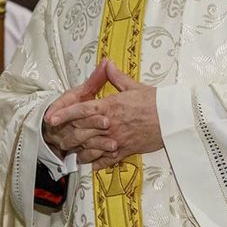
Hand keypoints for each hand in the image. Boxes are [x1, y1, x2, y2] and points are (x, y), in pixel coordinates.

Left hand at [45, 63, 162, 170]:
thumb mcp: (134, 86)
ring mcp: (117, 140)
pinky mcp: (125, 151)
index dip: (64, 114)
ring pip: (90, 149)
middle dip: (67, 136)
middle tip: (58, 138)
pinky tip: (90, 164)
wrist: (174, 119)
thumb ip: (116, 77)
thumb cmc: (156, 101)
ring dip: (79, 151)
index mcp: (110, 106)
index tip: (51, 118)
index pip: (81, 110)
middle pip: (80, 132)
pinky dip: (96, 163)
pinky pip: (106, 160)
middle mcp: (110, 124)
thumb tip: (107, 63)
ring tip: (72, 152)